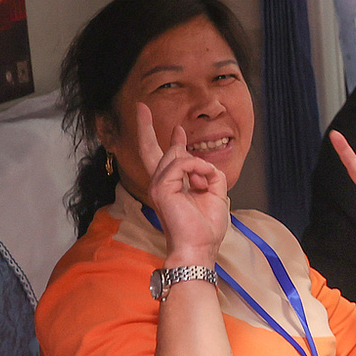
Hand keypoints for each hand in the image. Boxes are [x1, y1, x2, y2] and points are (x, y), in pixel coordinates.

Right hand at [135, 102, 228, 265]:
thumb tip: (203, 163)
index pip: (168, 159)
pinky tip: (202, 181)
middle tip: (141, 107)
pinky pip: (183, 163)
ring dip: (199, 166)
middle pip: (149, 150)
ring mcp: (157, 185)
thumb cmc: (206, 228)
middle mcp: (161, 184)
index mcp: (173, 187)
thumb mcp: (214, 194)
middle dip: (144, 128)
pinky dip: (198, 168)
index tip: (178, 129)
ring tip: (205, 183)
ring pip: (177, 156)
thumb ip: (208, 175)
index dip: (173, 141)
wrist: (199, 248)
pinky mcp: (160, 187)